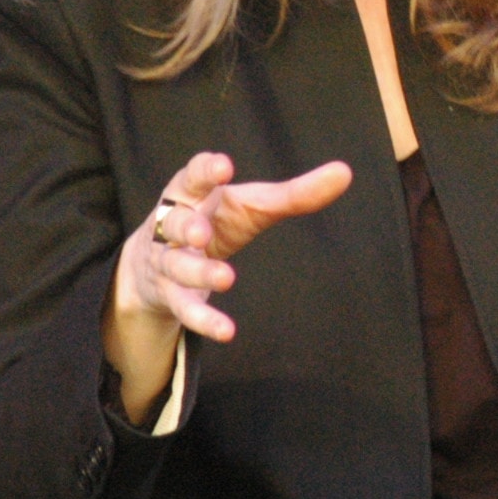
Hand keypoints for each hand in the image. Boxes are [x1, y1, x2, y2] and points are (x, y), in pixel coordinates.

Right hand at [110, 151, 352, 343]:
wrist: (153, 263)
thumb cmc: (215, 220)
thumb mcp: (251, 205)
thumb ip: (294, 194)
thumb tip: (344, 173)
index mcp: (190, 193)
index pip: (192, 176)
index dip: (205, 170)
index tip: (224, 167)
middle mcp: (171, 225)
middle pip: (173, 222)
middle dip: (186, 226)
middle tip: (202, 233)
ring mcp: (167, 262)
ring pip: (177, 267)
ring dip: (199, 273)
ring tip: (226, 278)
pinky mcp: (170, 296)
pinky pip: (185, 310)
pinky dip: (205, 322)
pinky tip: (228, 331)